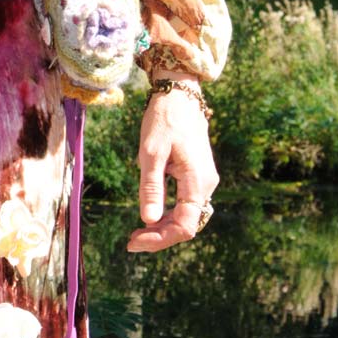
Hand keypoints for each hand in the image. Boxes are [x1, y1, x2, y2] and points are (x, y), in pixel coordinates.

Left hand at [126, 87, 217, 252]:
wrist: (179, 96)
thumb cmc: (164, 120)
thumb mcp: (151, 153)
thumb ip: (151, 187)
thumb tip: (149, 219)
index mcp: (197, 181)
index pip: (185, 226)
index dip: (161, 238)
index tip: (134, 240)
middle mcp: (206, 185)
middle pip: (187, 225)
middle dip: (160, 237)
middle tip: (131, 242)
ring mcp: (203, 181)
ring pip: (187, 216)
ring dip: (164, 228)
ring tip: (137, 233)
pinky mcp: (196, 176)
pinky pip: (186, 205)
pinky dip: (168, 215)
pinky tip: (150, 218)